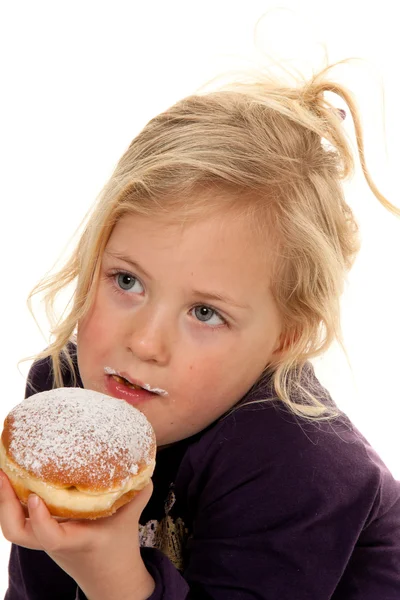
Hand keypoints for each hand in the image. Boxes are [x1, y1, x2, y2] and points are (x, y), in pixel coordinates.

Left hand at [0, 471, 154, 599]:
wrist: (109, 577)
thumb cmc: (119, 546)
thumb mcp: (130, 519)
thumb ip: (137, 494)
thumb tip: (145, 466)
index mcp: (75, 540)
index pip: (49, 537)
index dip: (39, 518)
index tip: (35, 495)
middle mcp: (53, 541)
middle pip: (16, 532)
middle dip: (4, 504)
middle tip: (4, 472)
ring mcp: (44, 538)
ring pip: (13, 526)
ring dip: (5, 501)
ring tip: (5, 470)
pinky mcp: (41, 532)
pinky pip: (21, 517)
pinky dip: (14, 499)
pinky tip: (19, 476)